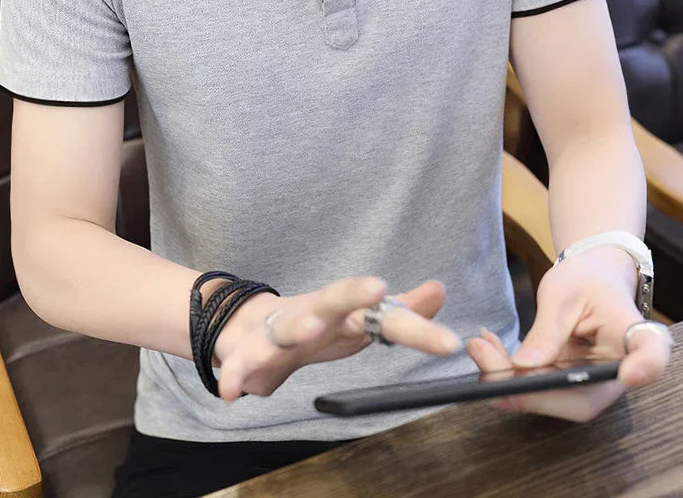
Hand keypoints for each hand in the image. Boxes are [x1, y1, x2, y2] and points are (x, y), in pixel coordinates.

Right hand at [212, 276, 463, 402]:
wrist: (247, 326)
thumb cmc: (315, 325)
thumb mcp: (358, 320)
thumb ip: (400, 312)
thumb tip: (440, 289)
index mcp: (345, 313)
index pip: (385, 317)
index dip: (417, 328)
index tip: (449, 343)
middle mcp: (315, 314)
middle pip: (336, 300)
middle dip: (355, 293)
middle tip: (379, 289)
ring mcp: (280, 330)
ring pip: (289, 326)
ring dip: (298, 326)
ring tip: (311, 329)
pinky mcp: (249, 351)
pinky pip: (242, 363)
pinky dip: (235, 375)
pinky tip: (233, 393)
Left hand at [466, 247, 671, 421]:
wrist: (588, 279)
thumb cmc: (584, 279)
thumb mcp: (563, 293)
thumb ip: (548, 330)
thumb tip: (524, 367)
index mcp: (631, 335)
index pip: (651, 356)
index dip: (646, 368)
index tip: (631, 374)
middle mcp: (616, 371)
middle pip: (581, 398)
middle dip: (528, 389)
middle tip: (485, 361)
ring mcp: (590, 383)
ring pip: (551, 398)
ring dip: (507, 379)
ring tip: (478, 348)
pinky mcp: (567, 383)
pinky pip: (536, 386)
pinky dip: (505, 371)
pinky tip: (485, 347)